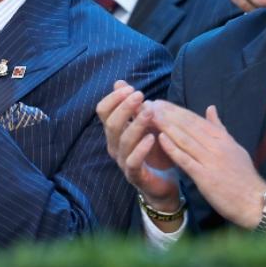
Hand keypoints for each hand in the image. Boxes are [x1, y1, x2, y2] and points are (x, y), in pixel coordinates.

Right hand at [96, 81, 179, 207]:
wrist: (162, 183)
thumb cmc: (153, 152)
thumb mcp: (143, 125)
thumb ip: (132, 106)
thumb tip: (119, 82)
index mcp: (114, 132)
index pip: (103, 111)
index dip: (114, 98)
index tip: (130, 88)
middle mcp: (114, 145)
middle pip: (111, 124)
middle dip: (124, 107)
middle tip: (140, 95)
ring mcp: (123, 161)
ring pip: (123, 141)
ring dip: (136, 124)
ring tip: (149, 112)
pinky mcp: (135, 175)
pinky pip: (133, 161)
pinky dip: (141, 149)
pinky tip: (152, 138)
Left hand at [149, 100, 265, 228]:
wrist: (255, 202)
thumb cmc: (244, 176)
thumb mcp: (234, 148)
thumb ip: (219, 129)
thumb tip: (210, 108)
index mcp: (223, 139)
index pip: (196, 120)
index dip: (177, 110)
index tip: (161, 102)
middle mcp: (216, 146)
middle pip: (188, 126)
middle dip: (168, 114)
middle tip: (150, 104)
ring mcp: (211, 161)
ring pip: (185, 139)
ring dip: (166, 126)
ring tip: (150, 115)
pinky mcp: (205, 177)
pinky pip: (186, 160)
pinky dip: (172, 148)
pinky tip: (160, 138)